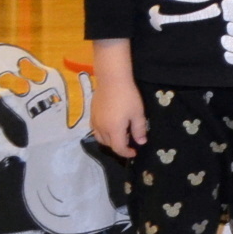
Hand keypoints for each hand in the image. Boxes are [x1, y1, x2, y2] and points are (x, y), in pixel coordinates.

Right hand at [89, 40, 145, 159]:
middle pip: (109, 144)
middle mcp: (101, 128)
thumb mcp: (138, 113)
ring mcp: (94, 122)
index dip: (126, 153)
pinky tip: (111, 126)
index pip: (118, 148)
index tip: (134, 152)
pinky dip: (103, 133)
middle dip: (119, 146)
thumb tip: (141, 142)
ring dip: (110, 141)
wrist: (112, 80)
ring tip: (120, 134)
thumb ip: (139, 129)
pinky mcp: (91, 115)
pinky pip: (95, 130)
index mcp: (113, 130)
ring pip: (100, 138)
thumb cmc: (128, 97)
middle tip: (130, 140)